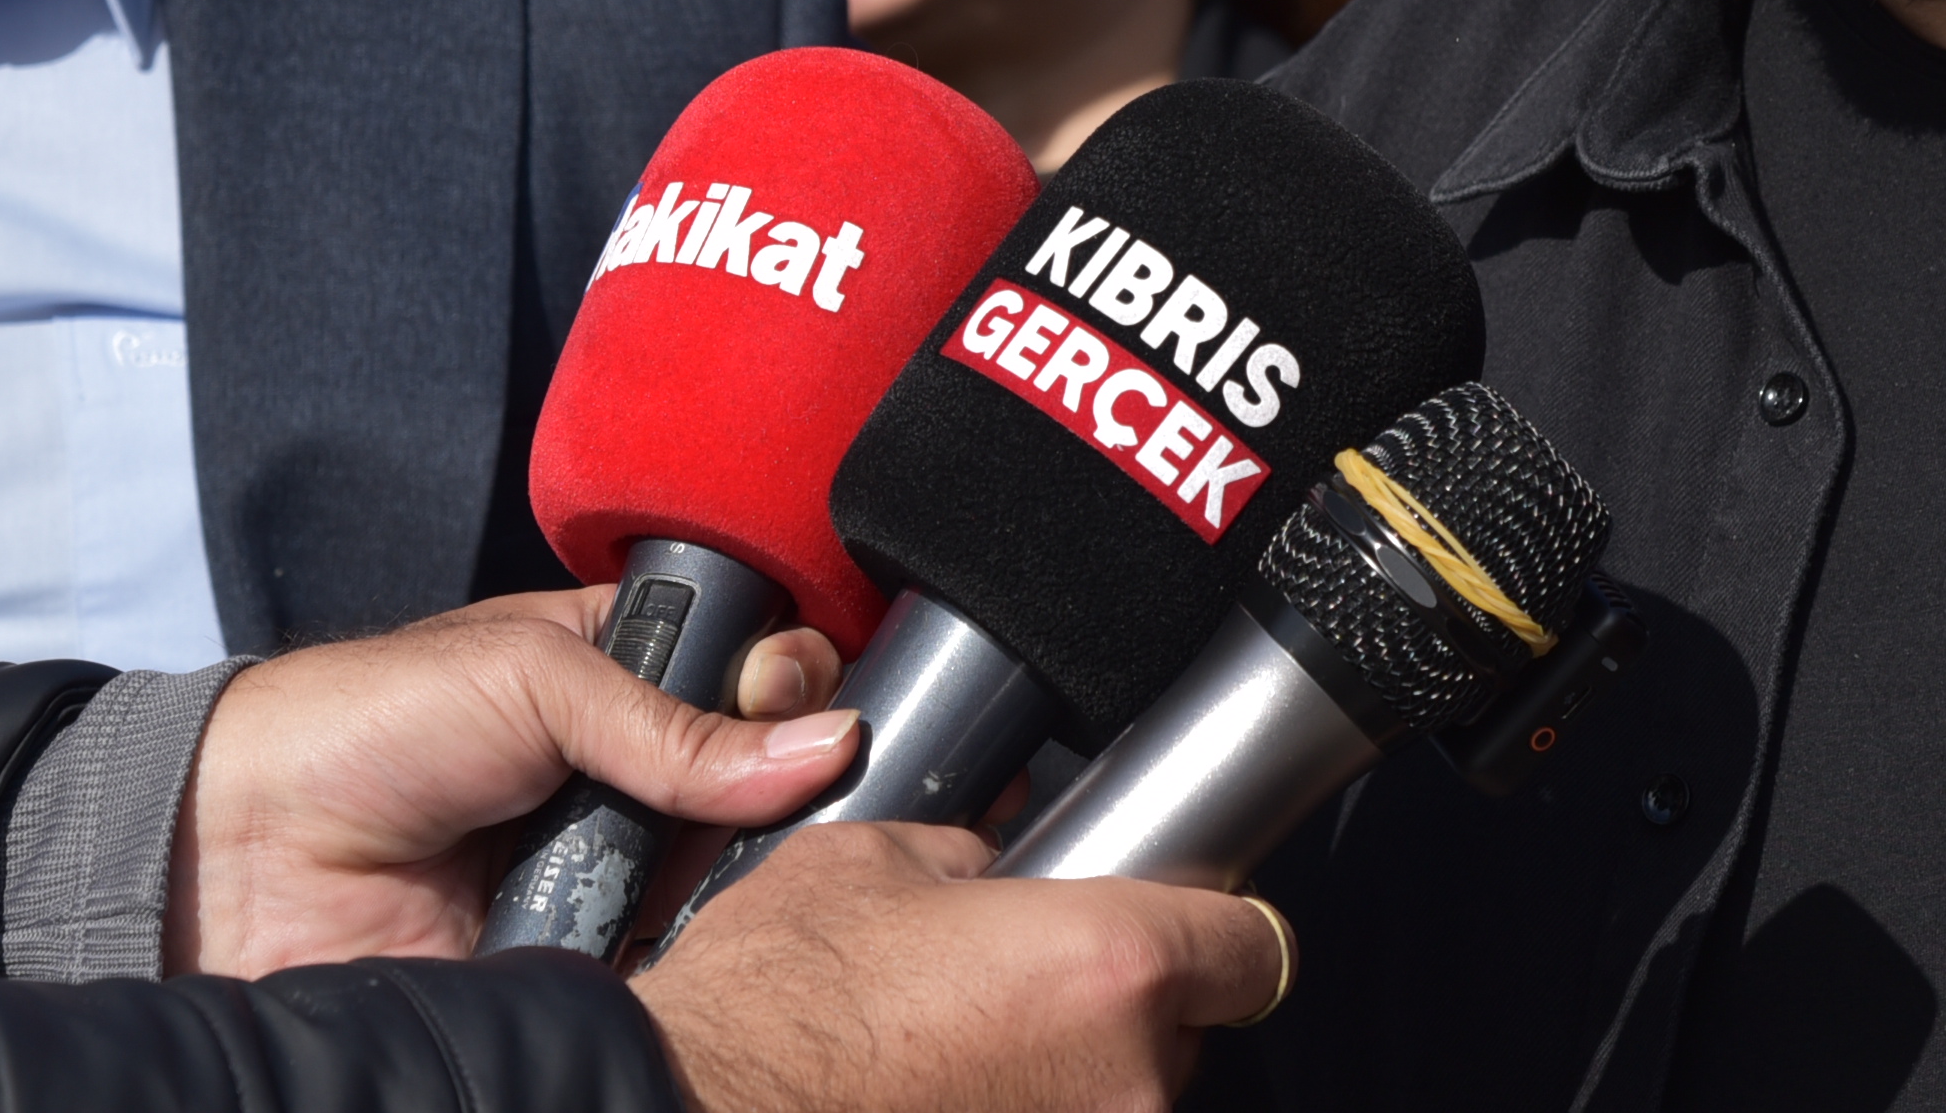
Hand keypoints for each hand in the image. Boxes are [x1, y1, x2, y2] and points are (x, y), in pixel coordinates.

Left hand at [170, 585, 847, 974]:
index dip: (786, 682)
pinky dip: (688, 958)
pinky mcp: (581, 962)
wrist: (244, 856)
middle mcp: (628, 774)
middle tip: (772, 794)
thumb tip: (821, 744)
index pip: (751, 672)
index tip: (790, 699)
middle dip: (781, 788)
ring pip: (728, 880)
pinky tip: (697, 939)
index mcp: (619, 675)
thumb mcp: (533, 679)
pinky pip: (671, 966)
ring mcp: (608, 872)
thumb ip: (675, 720)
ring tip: (723, 870)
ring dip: (739, 879)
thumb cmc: (369, 725)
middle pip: (760, 782)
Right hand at [636, 823, 1290, 1112]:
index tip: (1191, 927)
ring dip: (1063, 1080)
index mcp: (1110, 967)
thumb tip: (991, 867)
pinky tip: (943, 1097)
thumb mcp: (874, 863)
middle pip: (1184, 1037)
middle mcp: (1124, 1083)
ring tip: (964, 1056)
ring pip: (1118, 1104)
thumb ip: (972, 857)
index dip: (1219, 929)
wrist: (692, 1108)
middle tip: (1023, 992)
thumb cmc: (773, 1008)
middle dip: (1117, 1011)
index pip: (1254, 947)